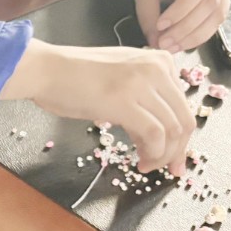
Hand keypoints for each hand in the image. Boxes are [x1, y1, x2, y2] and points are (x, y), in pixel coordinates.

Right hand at [3, 40, 193, 173]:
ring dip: (164, 155)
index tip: (173, 154)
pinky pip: (155, 135)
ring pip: (173, 129)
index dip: (182, 135)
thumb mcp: (120, 76)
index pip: (183, 104)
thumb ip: (143, 94)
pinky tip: (140, 162)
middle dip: (179, 150)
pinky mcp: (125, 102)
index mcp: (159, 60)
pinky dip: (153, 154)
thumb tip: (154, 132)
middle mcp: (157, 68)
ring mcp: (142, 84)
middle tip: (169, 169)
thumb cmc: (72, 76)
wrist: (45, 70)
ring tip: (146, 166)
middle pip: (184, 118)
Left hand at [130, 0, 227, 53]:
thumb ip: (147, 14)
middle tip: (164, 44)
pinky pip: (217, 18)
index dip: (181, 10)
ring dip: (195, 35)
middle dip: (187, 28)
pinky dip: (201, 34)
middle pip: (210, 2)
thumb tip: (155, 43)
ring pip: (218, 13)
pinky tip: (183, 43)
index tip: (160, 26)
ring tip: (172, 47)